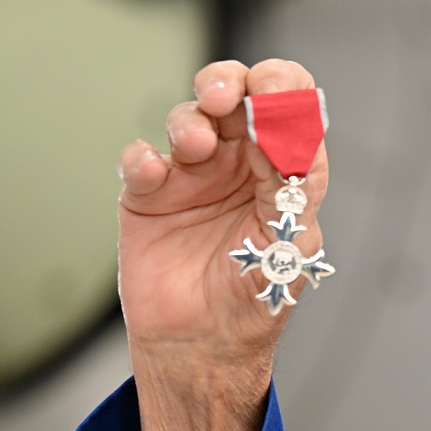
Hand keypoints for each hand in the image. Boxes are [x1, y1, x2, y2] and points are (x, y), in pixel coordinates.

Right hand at [119, 59, 327, 430]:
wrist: (203, 347)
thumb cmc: (255, 298)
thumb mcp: (290, 240)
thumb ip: (291, 179)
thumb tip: (289, 120)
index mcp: (286, 169)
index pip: (288, 107)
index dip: (281, 86)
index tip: (273, 88)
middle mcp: (241, 164)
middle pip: (234, 96)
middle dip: (228, 83)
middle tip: (223, 98)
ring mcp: (193, 175)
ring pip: (189, 119)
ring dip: (190, 120)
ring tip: (194, 145)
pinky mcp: (149, 194)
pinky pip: (140, 158)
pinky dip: (143, 157)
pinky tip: (152, 173)